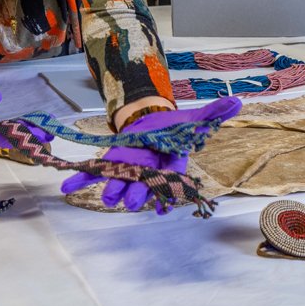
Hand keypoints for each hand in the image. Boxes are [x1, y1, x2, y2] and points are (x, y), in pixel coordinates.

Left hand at [59, 96, 241, 212]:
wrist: (152, 123)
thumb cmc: (174, 128)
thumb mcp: (194, 119)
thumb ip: (214, 113)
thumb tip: (237, 101)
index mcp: (169, 166)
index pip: (170, 181)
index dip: (166, 193)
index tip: (163, 204)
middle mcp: (148, 173)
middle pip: (142, 189)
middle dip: (136, 194)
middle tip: (130, 199)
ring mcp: (127, 170)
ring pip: (118, 184)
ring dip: (112, 189)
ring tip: (107, 195)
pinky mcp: (110, 162)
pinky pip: (94, 173)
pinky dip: (80, 179)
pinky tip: (67, 186)